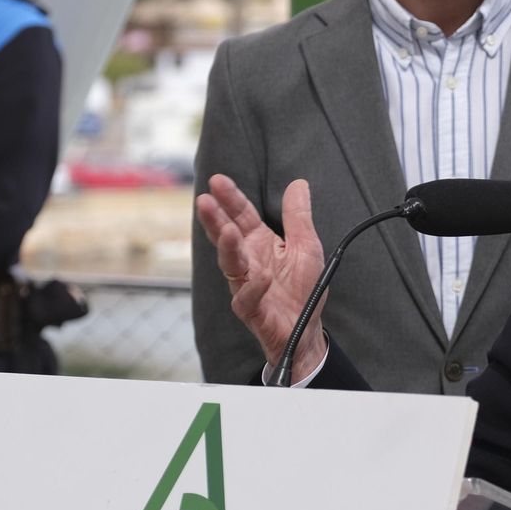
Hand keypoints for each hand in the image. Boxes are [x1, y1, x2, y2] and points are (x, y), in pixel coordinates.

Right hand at [196, 175, 326, 382]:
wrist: (306, 329)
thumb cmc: (302, 287)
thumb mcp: (306, 245)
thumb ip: (298, 216)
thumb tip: (298, 183)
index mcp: (259, 242)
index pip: (241, 215)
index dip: (230, 198)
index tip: (217, 180)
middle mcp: (248, 261)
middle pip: (226, 236)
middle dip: (215, 219)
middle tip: (204, 201)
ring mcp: (246, 285)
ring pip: (231, 265)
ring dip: (228, 248)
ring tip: (228, 231)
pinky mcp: (251, 310)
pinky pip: (248, 298)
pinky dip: (254, 287)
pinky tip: (262, 277)